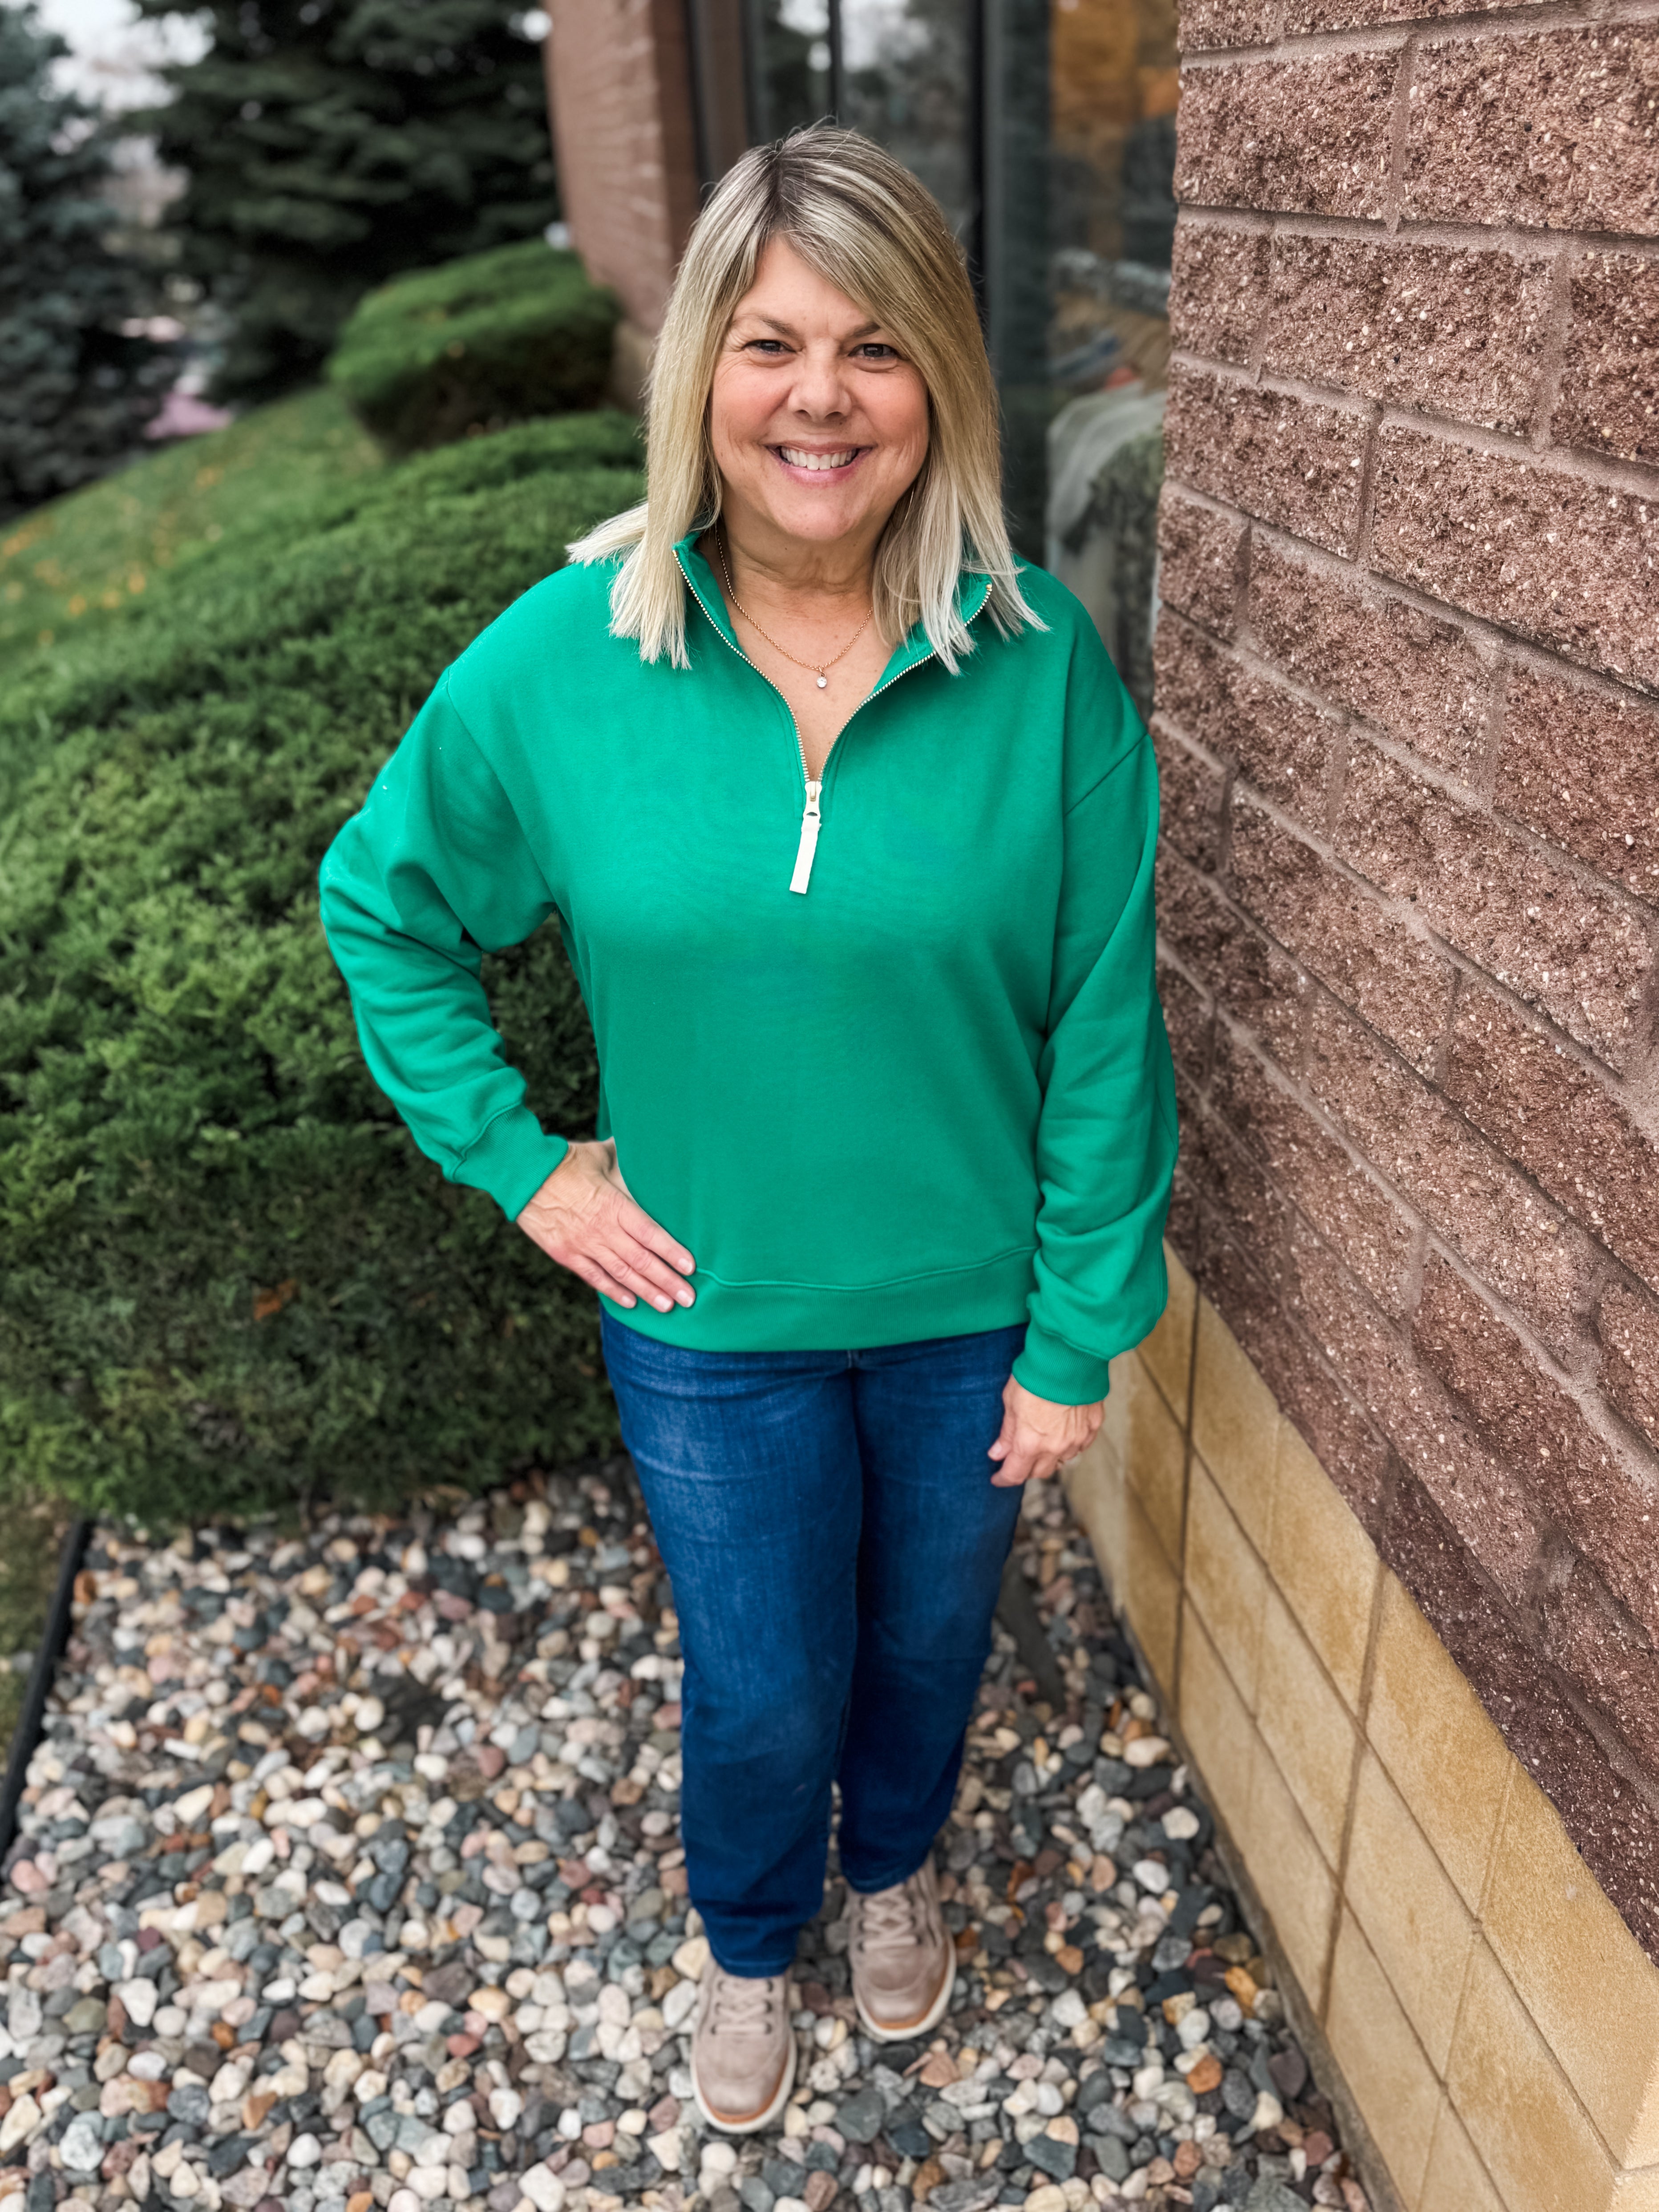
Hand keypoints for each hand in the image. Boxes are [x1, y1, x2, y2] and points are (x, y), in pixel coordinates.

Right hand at [516, 1138, 695, 1313]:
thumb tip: (644, 1145)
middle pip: (642, 1260)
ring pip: (621, 1274)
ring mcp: (583, 1245)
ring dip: (646, 1292)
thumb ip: (624, 1158)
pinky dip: (613, 1291)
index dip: (672, 1252)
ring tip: (668, 1306)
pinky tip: (631, 1302)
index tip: (691, 1267)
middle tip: (689, 1299)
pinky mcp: (566, 1254)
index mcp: (614, 1205)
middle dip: (668, 1281)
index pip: (651, 1234)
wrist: (523, 1175)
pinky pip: (594, 1277)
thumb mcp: (599, 1155)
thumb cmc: (564, 1161)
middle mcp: (602, 1230)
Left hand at [987, 1374, 1103, 1487]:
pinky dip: (1070, 1445)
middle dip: (1026, 1469)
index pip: (1015, 1474)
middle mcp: (1055, 1447)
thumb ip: (1006, 1433)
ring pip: (1061, 1461)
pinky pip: (1080, 1446)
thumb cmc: (1035, 1376)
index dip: (1003, 1478)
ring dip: (1049, 1457)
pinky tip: (1063, 1433)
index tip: (997, 1478)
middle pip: (1039, 1472)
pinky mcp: (1092, 1427)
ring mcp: (1077, 1439)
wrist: (1069, 1357)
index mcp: (1030, 1443)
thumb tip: (997, 1453)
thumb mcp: (1010, 1402)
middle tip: (1018, 1458)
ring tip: (1041, 1443)